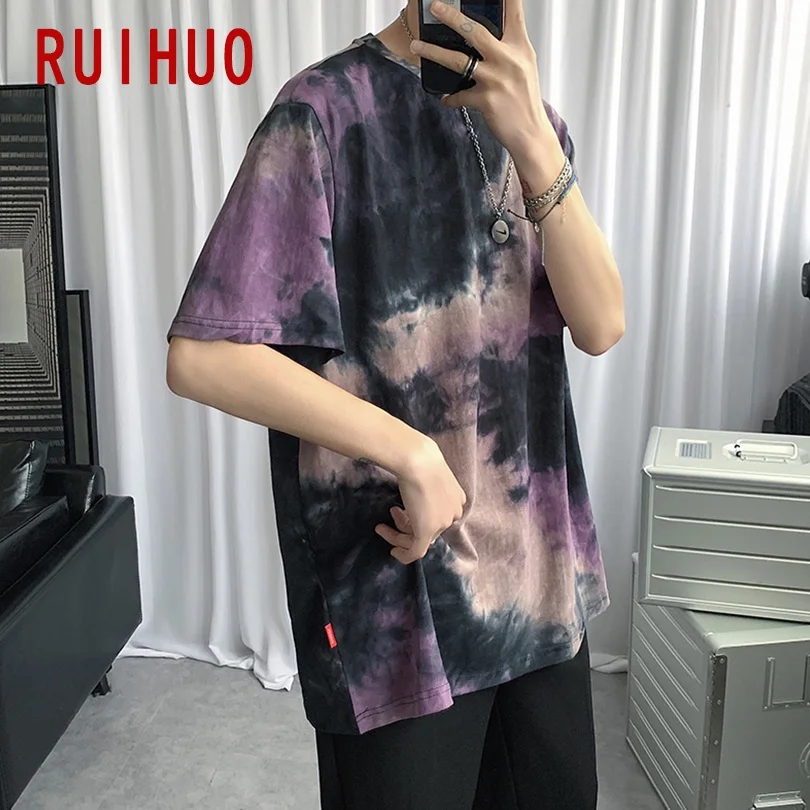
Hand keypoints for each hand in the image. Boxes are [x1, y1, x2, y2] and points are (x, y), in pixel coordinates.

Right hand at [375, 438, 466, 564]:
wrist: (417, 460)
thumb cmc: (420, 459)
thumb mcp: (430, 473)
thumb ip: (429, 486)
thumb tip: (417, 491)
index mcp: (458, 500)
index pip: (438, 517)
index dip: (417, 516)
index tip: (399, 508)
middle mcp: (453, 514)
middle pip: (429, 529)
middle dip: (406, 524)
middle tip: (392, 512)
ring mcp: (441, 524)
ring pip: (420, 540)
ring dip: (398, 536)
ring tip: (381, 527)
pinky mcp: (426, 532)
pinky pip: (416, 551)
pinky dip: (404, 555)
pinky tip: (392, 552)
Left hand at [411, 0, 561, 175]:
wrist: (531, 133)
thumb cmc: (525, 100)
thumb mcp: (524, 66)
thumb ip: (507, 47)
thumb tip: (481, 35)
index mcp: (520, 47)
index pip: (514, 11)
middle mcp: (509, 59)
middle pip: (476, 32)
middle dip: (452, 17)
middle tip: (435, 7)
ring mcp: (497, 80)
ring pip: (459, 60)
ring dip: (434, 52)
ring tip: (416, 46)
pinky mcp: (486, 100)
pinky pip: (459, 95)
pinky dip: (451, 97)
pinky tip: (446, 97)